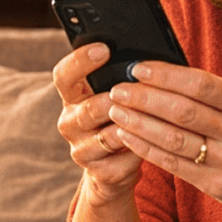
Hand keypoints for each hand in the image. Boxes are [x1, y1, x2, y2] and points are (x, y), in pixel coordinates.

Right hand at [54, 44, 143, 204]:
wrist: (115, 169)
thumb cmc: (122, 120)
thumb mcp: (116, 98)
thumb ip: (122, 80)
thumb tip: (148, 60)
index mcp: (72, 98)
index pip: (63, 76)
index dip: (80, 61)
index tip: (104, 48)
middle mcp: (70, 122)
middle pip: (87, 108)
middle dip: (114, 100)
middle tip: (135, 92)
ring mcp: (81, 149)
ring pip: (108, 136)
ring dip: (134, 127)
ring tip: (156, 118)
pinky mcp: (98, 173)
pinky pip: (123, 160)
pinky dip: (142, 151)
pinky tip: (157, 144)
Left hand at [105, 62, 221, 218]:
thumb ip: (218, 93)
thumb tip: (166, 72)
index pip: (200, 84)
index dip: (164, 75)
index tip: (137, 68)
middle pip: (182, 111)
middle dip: (144, 98)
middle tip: (117, 90)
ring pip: (174, 139)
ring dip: (139, 124)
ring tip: (116, 112)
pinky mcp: (218, 186)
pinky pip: (174, 165)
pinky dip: (147, 150)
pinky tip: (129, 137)